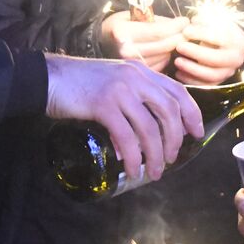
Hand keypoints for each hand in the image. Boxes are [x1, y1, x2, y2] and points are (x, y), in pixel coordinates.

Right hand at [44, 54, 203, 180]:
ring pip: (150, 128)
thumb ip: (128, 105)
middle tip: (171, 158)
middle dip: (174, 139)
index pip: (177, 91)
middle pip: (169, 111)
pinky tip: (131, 169)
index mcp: (140, 71)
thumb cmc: (77, 84)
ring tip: (154, 172)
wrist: (47, 78)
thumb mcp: (111, 86)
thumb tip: (135, 140)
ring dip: (155, 155)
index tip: (196, 133)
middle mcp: (134, 78)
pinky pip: (127, 138)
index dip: (191, 113)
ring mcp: (120, 91)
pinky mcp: (104, 106)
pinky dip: (133, 157)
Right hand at [100, 11, 188, 72]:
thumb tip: (182, 24)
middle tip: (187, 29)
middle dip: (180, 36)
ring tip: (175, 38)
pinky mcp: (136, 75)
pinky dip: (166, 57)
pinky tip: (164, 50)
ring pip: (164, 56)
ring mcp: (131, 66)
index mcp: (123, 33)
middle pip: (164, 46)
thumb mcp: (132, 15)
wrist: (100, 44)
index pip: (158, 32)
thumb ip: (156, 21)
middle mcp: (126, 51)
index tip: (186, 20)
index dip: (176, 26)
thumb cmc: (119, 26)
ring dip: (173, 47)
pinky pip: (160, 66)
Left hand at [174, 19, 243, 84]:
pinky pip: (206, 86)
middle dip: (196, 53)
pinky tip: (178, 73)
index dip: (202, 34)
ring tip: (177, 61)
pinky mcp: (220, 82)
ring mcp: (229, 72)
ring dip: (192, 69)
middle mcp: (237, 59)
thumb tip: (194, 21)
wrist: (225, 46)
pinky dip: (191, 81)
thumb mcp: (215, 20)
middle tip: (179, 46)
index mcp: (239, 41)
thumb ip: (206, 19)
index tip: (186, 30)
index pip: (221, 37)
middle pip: (217, 59)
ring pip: (212, 75)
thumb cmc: (217, 29)